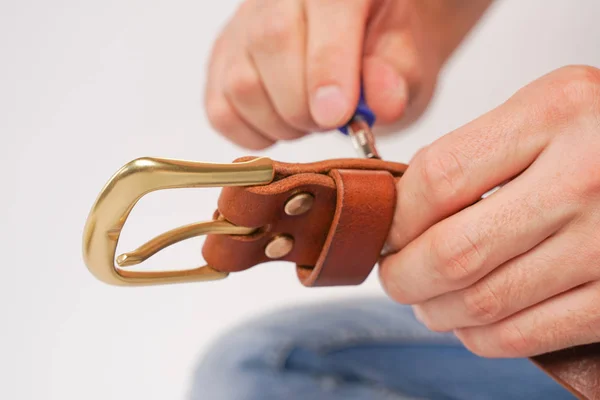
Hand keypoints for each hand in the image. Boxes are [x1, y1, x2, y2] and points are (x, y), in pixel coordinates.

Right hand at [204, 0, 491, 148]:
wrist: (357, 38)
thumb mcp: (409, 55)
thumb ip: (399, 72)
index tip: (336, 115)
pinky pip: (221, 111)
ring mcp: (241, 27)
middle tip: (331, 121)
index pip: (324, 9)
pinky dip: (254, 134)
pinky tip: (283, 122)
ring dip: (281, 122)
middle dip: (305, 104)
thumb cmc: (383, 45)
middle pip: (271, 43)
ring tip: (309, 118)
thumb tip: (383, 102)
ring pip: (241, 83)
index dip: (327, 66)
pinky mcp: (221, 62)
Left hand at [380, 65, 599, 357]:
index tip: (386, 233)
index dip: (396, 218)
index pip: (438, 179)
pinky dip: (480, 337)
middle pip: (453, 252)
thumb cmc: (599, 136)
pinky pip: (524, 335)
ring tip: (426, 299)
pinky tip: (468, 320)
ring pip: (483, 302)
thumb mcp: (545, 108)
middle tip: (394, 275)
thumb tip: (402, 213)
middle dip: (403, 276)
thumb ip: (476, 150)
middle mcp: (582, 178)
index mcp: (554, 114)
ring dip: (435, 310)